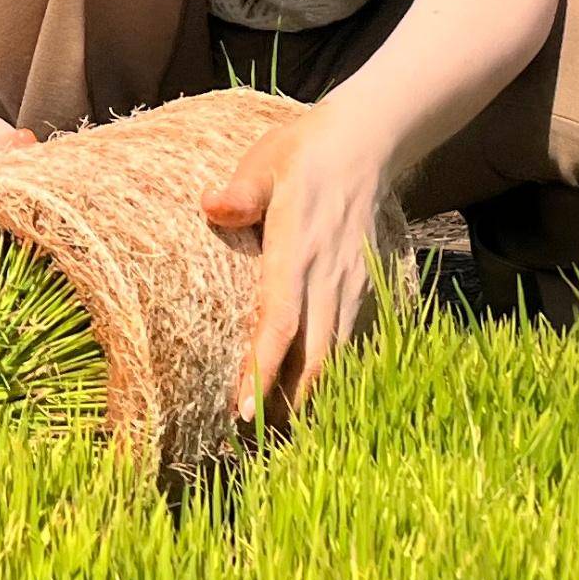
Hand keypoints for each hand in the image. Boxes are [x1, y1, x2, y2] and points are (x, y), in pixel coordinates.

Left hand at [201, 102, 393, 426]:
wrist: (368, 143)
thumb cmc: (304, 151)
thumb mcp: (268, 160)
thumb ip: (241, 190)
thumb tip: (210, 207)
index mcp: (297, 251)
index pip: (280, 323)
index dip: (261, 370)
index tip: (242, 409)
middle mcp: (329, 276)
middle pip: (312, 356)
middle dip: (285, 402)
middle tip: (252, 436)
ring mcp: (352, 284)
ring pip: (335, 355)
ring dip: (308, 393)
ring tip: (277, 427)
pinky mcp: (365, 286)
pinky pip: (349, 340)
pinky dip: (330, 370)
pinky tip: (309, 390)